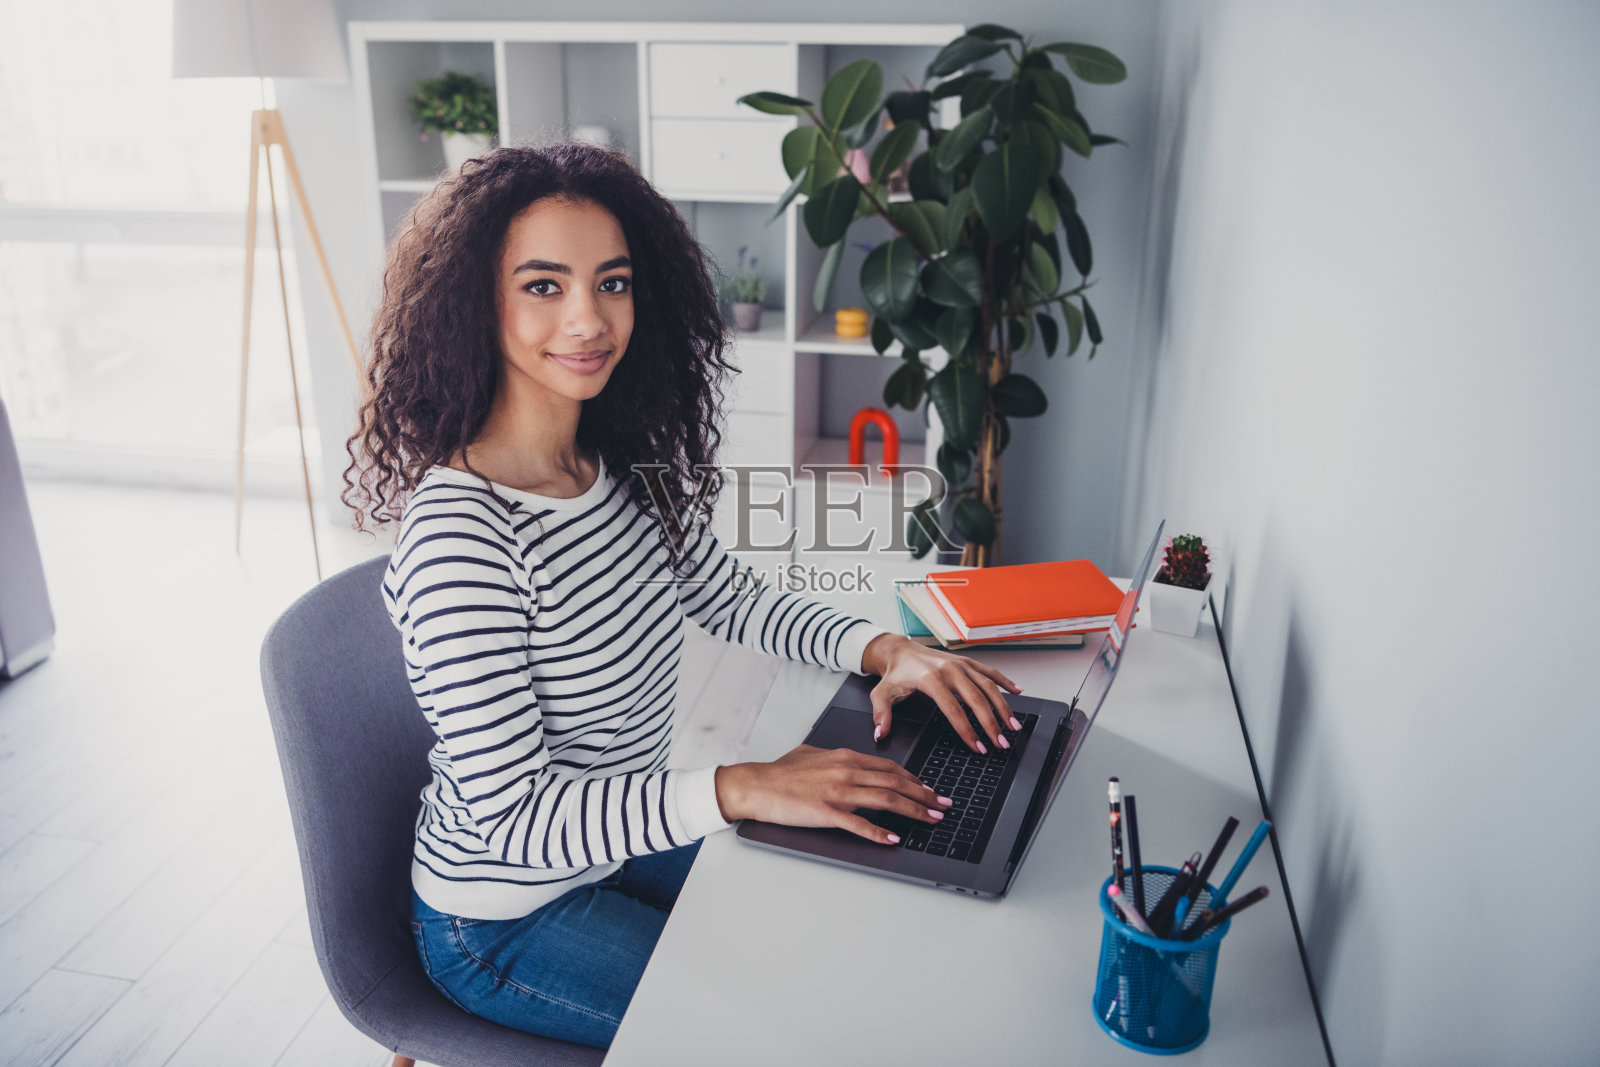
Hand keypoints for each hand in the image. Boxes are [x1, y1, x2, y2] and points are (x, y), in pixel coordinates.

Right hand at [715, 745, 952, 844]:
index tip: (929, 789)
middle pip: (896, 783)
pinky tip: (894, 838)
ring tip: (932, 819)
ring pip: (886, 800)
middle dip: (924, 795)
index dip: (914, 779)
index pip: (890, 767)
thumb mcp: (812, 754)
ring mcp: (839, 792)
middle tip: (943, 805)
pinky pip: (860, 824)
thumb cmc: (781, 773)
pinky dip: (880, 832)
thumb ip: (835, 757)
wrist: (757, 785)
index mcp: (845, 757)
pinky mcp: (828, 813)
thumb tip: (848, 760)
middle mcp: (847, 771)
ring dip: (914, 811)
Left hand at [861, 633, 1022, 754]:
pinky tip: (1018, 693)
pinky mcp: (967, 662)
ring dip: (1003, 707)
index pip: (953, 709)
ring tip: (1014, 726)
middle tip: (1001, 743)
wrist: (901, 650)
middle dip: (992, 723)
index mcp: (931, 679)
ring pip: (988, 686)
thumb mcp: (882, 694)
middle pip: (976, 699)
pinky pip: (990, 672)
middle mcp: (950, 669)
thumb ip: (881, 714)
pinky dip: (1005, 681)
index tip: (978, 747)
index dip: (967, 730)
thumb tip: (880, 733)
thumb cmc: (895, 674)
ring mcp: (961, 664)